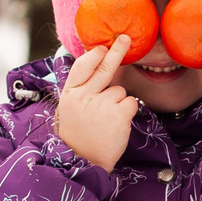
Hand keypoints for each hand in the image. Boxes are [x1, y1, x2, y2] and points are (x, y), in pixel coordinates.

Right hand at [56, 41, 138, 170]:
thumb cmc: (77, 136)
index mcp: (70, 94)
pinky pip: (131, 102)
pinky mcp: (119, 114)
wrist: (82, 161)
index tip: (102, 47)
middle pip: (105, 69)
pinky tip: (116, 124)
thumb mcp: (70, 110)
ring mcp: (103, 104)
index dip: (93, 56)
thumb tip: (96, 70)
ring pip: (120, 91)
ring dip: (118, 103)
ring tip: (106, 121)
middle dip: (116, 51)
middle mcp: (85, 96)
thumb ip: (81, 91)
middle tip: (125, 39)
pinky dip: (128, 112)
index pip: (82, 67)